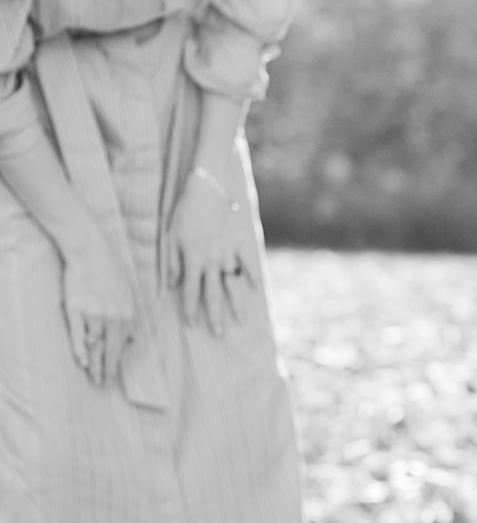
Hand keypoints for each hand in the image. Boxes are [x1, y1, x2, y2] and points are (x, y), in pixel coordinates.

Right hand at [61, 222, 136, 386]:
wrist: (90, 251)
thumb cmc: (110, 271)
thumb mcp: (129, 293)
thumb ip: (131, 318)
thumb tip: (136, 340)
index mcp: (128, 313)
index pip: (123, 346)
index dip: (117, 363)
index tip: (113, 376)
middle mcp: (113, 316)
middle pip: (110, 350)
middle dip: (107, 370)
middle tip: (103, 385)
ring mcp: (94, 314)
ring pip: (95, 345)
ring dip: (94, 364)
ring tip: (93, 377)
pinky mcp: (76, 309)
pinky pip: (78, 334)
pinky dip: (80, 349)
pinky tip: (82, 361)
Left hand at [166, 172, 255, 333]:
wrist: (208, 188)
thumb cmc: (186, 211)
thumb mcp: (172, 236)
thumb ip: (174, 262)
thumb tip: (172, 284)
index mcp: (193, 259)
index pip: (191, 290)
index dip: (190, 308)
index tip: (192, 324)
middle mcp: (211, 260)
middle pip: (212, 293)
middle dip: (214, 315)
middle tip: (218, 334)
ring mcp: (228, 252)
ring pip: (232, 283)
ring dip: (236, 303)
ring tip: (240, 320)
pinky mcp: (240, 242)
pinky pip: (249, 262)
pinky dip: (253, 276)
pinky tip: (257, 290)